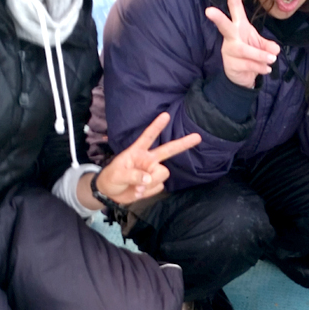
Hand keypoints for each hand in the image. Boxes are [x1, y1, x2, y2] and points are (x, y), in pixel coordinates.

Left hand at [81, 112, 200, 207]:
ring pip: (162, 175)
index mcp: (138, 152)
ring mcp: (152, 172)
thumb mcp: (117, 175)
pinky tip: (138, 191)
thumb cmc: (111, 178)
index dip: (157, 126)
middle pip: (169, 150)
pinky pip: (157, 188)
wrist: (111, 194)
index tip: (166, 115)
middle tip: (198, 137)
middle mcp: (148, 160)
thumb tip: (148, 179)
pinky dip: (148, 192)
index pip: (148, 137)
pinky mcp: (154, 184)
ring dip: (149, 184)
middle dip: (183, 143)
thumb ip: (133, 175)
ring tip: (135, 187)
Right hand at [205, 0, 279, 87]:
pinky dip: (260, 67)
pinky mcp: (230, 64)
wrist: (241, 77)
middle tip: (209, 11)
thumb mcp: (260, 45)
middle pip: (225, 26)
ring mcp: (229, 50)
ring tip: (272, 60)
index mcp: (239, 25)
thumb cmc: (250, 54)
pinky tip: (266, 69)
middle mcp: (232, 36)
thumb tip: (275, 50)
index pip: (234, 6)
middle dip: (218, 18)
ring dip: (259, 55)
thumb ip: (268, 45)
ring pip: (243, 50)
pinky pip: (247, 64)